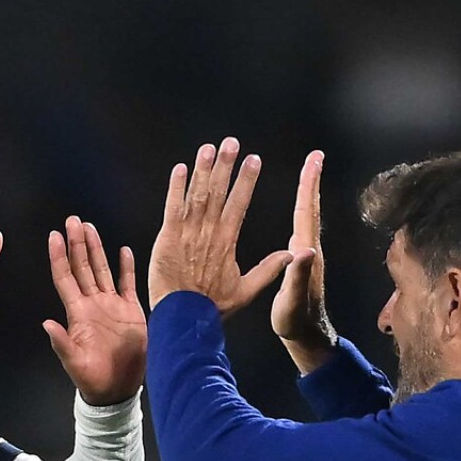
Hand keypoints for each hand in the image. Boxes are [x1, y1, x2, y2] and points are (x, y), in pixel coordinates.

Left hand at [43, 217, 146, 405]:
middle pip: (82, 267)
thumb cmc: (93, 378)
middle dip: (77, 243)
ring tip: (90, 228)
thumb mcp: (74, 363)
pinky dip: (126, 267)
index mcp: (77, 313)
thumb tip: (47, 324)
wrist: (117, 388)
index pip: (65, 278)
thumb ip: (62, 343)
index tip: (54, 236)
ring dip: (96, 249)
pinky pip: (127, 283)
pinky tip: (123, 250)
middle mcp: (92, 304)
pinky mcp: (130, 311)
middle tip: (73, 221)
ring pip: (102, 270)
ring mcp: (111, 306)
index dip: (59, 257)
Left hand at [146, 137, 292, 314]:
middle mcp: (209, 232)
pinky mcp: (168, 238)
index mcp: (228, 242)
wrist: (185, 318)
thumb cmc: (214, 306)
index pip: (239, 204)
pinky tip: (181, 168)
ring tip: (209, 147)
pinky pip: (172, 208)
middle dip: (225, 165)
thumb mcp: (246, 290)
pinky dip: (176, 187)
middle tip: (231, 141)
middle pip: (219, 192)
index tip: (253, 159)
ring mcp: (188, 234)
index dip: (246, 180)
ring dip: (203, 170)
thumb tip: (293, 255)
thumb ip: (268, 269)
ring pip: (197, 195)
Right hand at [271, 150, 338, 372]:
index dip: (308, 185)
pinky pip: (301, 227)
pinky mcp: (304, 262)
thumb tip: (304, 250)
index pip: (305, 212)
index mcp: (305, 254)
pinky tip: (297, 210)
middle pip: (310, 208)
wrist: (308, 337)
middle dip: (311, 181)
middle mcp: (310, 250)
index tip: (313, 160)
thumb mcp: (293, 299)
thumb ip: (298, 275)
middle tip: (315, 157)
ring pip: (308, 217)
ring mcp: (308, 256)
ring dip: (307, 193)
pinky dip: (300, 211)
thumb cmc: (296, 321)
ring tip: (307, 174)